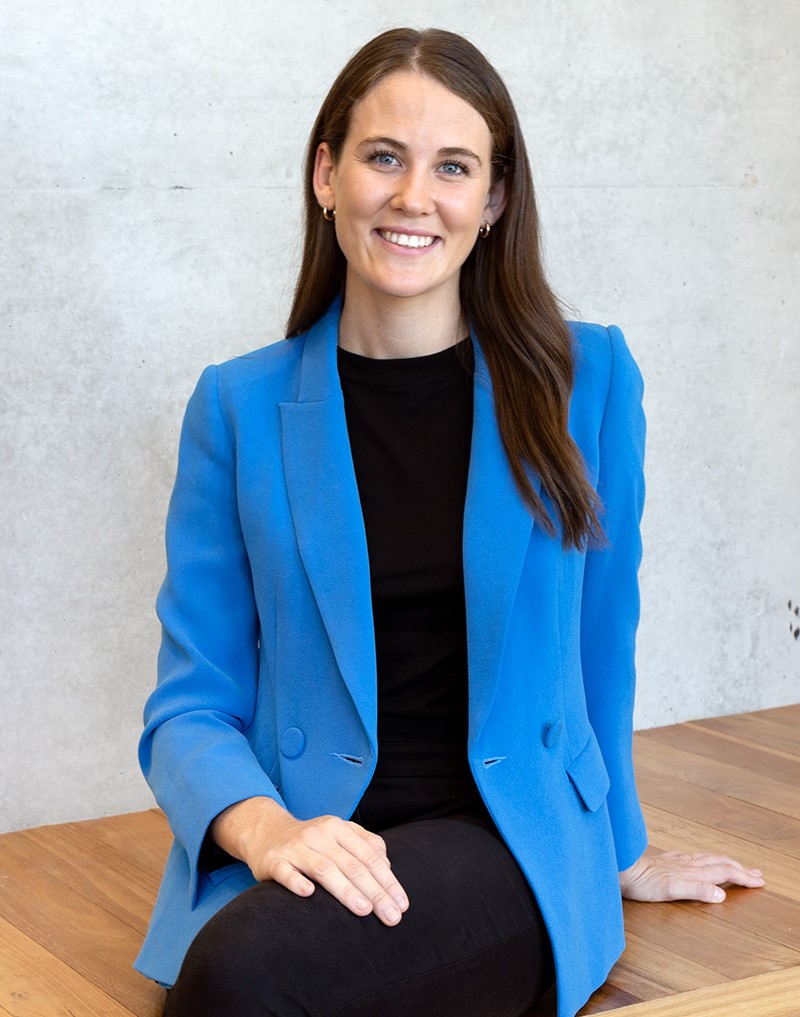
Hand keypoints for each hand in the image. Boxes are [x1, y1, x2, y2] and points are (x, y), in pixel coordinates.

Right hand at [211, 797, 408, 925]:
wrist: (266, 832)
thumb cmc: (311, 841)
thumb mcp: (339, 834)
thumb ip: (365, 845)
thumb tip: (387, 867)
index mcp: (339, 827)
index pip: (370, 856)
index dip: (388, 880)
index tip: (401, 904)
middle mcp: (319, 834)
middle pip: (352, 864)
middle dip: (375, 892)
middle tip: (391, 916)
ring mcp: (295, 847)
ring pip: (324, 869)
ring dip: (346, 890)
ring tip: (364, 910)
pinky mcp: (273, 861)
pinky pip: (285, 872)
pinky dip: (296, 882)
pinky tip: (308, 894)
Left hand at [619, 849, 764, 902]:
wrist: (621, 869)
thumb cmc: (642, 883)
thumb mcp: (671, 891)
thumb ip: (697, 890)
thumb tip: (722, 895)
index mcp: (692, 872)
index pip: (724, 872)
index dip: (743, 876)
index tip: (759, 881)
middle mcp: (687, 864)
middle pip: (720, 863)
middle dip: (740, 867)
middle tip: (757, 873)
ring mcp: (677, 861)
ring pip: (708, 858)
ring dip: (726, 861)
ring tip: (736, 863)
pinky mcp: (666, 861)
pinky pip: (692, 857)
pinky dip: (705, 858)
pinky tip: (700, 858)